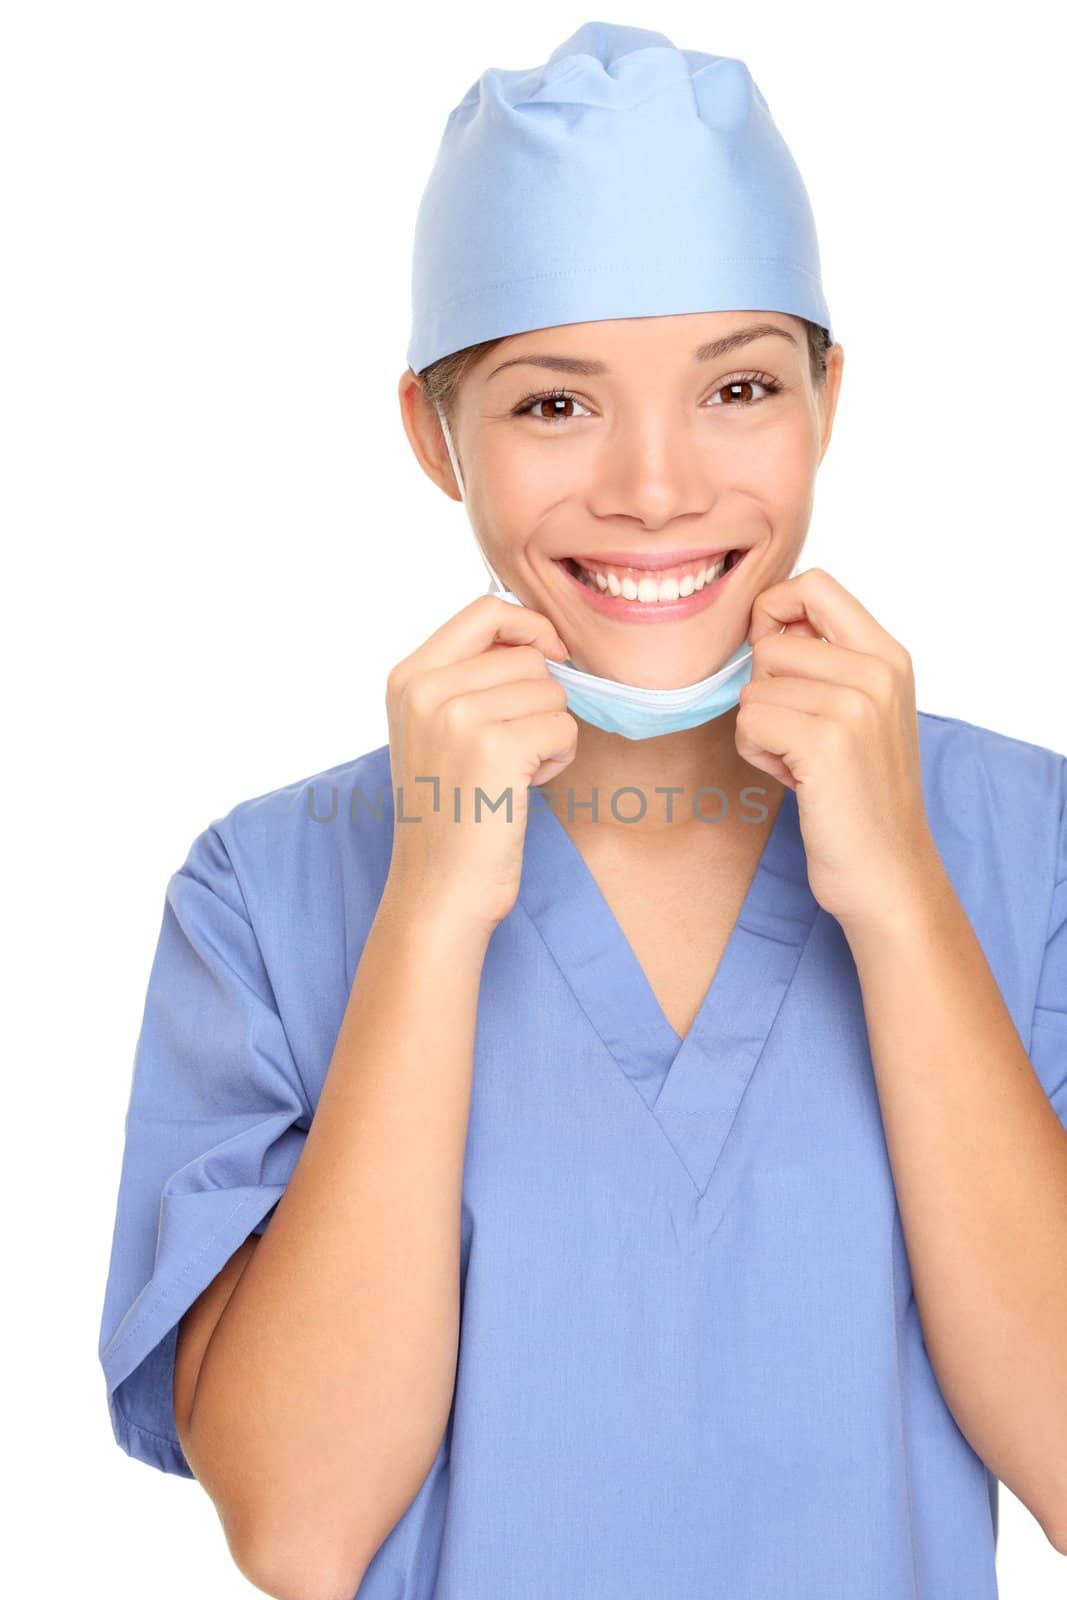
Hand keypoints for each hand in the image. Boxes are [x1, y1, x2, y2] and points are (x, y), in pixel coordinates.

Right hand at [384, 594, 578, 936]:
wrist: (437, 889)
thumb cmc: (450, 812)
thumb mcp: (436, 729)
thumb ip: (470, 677)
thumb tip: (542, 636)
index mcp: (407, 677)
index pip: (484, 608)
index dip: (530, 626)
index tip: (549, 655)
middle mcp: (425, 689)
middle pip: (528, 656)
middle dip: (540, 701)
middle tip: (511, 750)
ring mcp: (457, 717)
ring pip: (551, 692)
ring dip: (550, 733)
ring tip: (512, 773)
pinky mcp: (494, 748)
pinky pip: (563, 727)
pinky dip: (557, 759)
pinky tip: (522, 788)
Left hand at [734, 567, 940, 930]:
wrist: (888, 872)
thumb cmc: (860, 796)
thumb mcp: (860, 711)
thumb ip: (826, 661)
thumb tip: (764, 622)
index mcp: (889, 655)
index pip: (814, 584)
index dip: (774, 611)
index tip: (775, 658)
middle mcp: (877, 671)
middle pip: (770, 643)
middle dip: (766, 692)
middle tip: (799, 737)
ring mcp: (854, 704)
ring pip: (754, 686)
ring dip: (760, 729)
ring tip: (800, 761)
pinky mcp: (825, 741)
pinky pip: (748, 720)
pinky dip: (756, 753)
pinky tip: (792, 779)